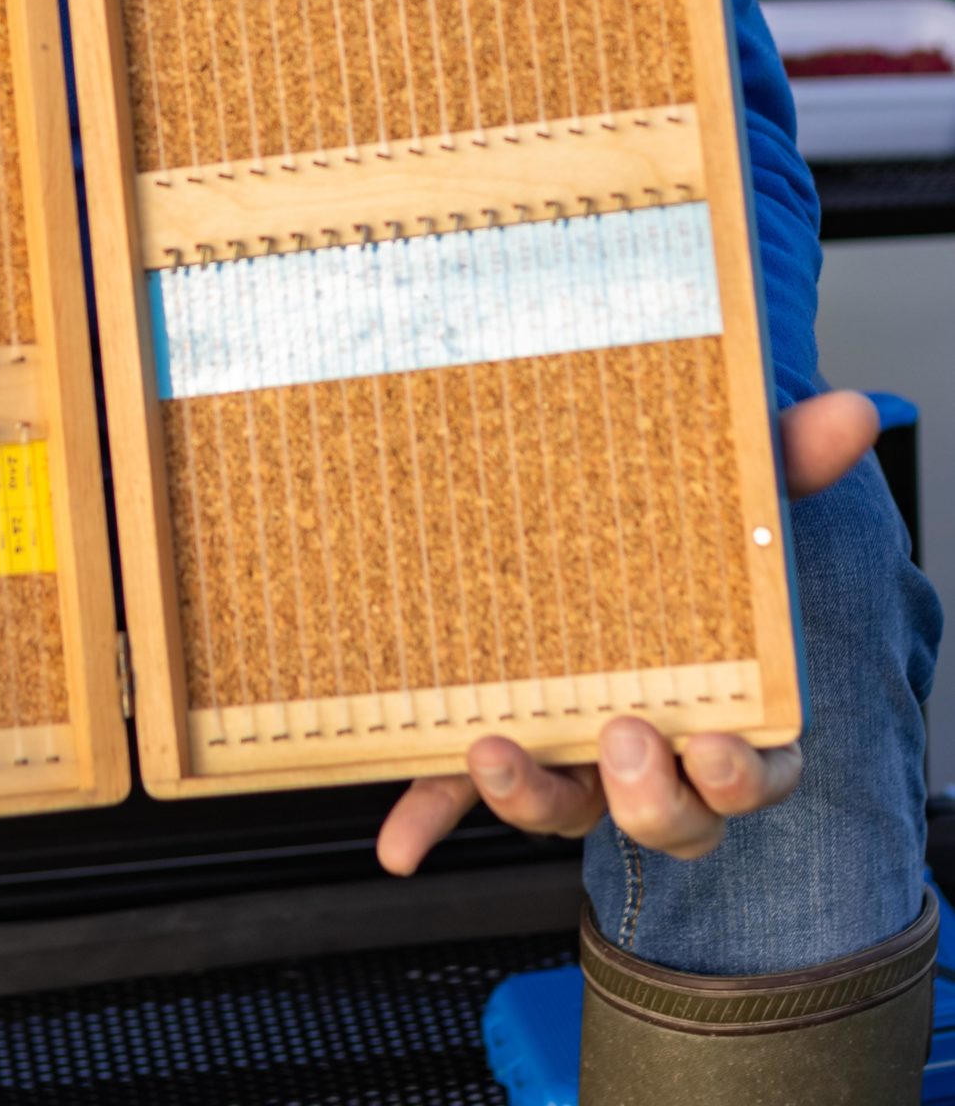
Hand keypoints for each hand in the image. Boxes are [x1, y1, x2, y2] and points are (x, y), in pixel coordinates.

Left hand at [376, 388, 877, 876]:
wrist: (584, 532)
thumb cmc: (680, 543)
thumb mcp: (732, 496)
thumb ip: (790, 461)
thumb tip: (851, 412)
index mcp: (722, 711)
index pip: (751, 772)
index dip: (740, 775)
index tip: (717, 748)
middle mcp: (649, 754)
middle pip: (667, 817)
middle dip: (649, 797)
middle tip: (624, 741)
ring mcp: (571, 759)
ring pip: (563, 809)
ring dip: (532, 797)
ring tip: (498, 752)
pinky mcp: (497, 747)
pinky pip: (459, 797)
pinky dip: (431, 816)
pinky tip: (401, 840)